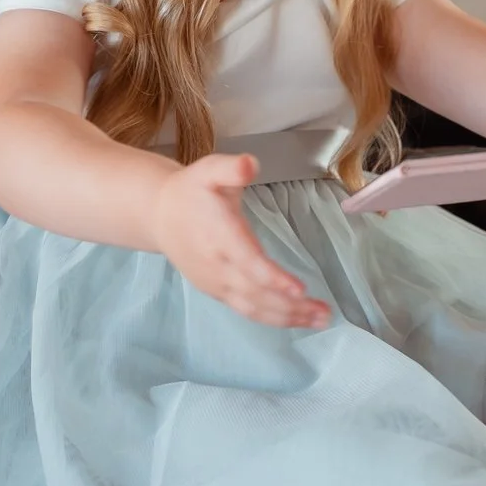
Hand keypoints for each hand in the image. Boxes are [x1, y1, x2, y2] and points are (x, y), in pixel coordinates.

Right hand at [153, 155, 332, 329]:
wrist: (159, 216)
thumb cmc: (191, 190)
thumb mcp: (208, 169)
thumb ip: (230, 168)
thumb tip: (250, 165)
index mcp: (219, 235)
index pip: (248, 262)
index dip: (273, 278)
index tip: (300, 289)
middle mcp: (217, 265)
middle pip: (256, 293)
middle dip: (292, 306)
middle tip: (326, 313)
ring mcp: (216, 283)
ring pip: (253, 307)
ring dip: (288, 318)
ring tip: (321, 320)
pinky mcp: (217, 292)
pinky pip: (246, 310)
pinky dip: (273, 318)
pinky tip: (298, 318)